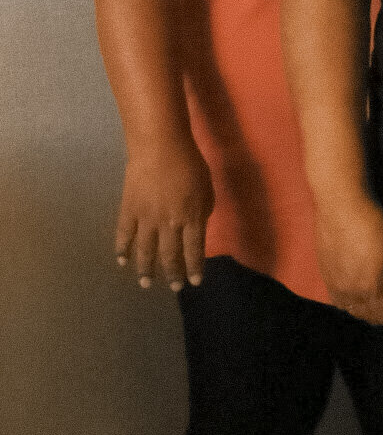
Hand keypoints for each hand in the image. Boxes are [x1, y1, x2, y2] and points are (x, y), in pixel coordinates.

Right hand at [116, 141, 213, 290]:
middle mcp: (170, 224)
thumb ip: (203, 210)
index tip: (194, 282)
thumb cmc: (190, 162)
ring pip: (146, 251)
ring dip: (146, 269)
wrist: (160, 146)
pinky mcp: (129, 210)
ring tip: (146, 283)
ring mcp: (147, 219)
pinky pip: (124, 234)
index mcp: (192, 217)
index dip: (194, 267)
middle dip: (173, 274)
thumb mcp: (207, 187)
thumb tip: (197, 227)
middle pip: (171, 255)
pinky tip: (122, 261)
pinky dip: (122, 249)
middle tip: (174, 288)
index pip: (194, 250)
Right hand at [314, 190, 382, 324]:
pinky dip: (350, 303)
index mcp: (372, 289)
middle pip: (369, 317)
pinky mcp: (325, 277)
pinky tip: (357, 291)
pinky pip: (338, 302)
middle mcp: (351, 294)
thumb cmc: (374, 224)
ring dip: (366, 310)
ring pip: (352, 312)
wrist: (341, 206)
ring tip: (375, 296)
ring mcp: (335, 287)